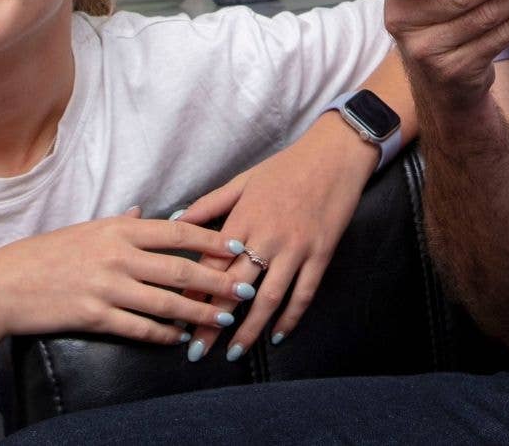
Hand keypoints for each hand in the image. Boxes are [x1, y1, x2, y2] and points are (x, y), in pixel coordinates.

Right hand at [0, 209, 254, 344]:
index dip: (211, 239)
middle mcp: (118, 253)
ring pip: (166, 301)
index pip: (178, 231)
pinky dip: (164, 334)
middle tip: (246, 288)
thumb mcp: (87, 228)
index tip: (237, 247)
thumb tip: (146, 212)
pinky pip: (139, 327)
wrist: (4, 285)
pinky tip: (181, 338)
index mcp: (119, 228)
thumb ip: (122, 222)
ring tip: (223, 319)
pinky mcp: (95, 315)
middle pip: (180, 268)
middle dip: (217, 279)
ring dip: (199, 312)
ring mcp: (107, 285)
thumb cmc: (47, 254)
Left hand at [175, 116, 375, 359]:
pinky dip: (290, 318)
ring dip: (250, 330)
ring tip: (234, 353)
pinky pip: (303, 294)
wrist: (333, 155)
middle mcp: (267, 236)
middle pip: (235, 288)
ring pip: (268, 299)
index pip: (213, 264)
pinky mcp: (320, 254)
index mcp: (244, 218)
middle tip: (198, 351)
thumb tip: (175, 219)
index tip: (180, 319)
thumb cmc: (285, 166)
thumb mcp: (243, 180)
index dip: (195, 294)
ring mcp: (296, 248)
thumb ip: (209, 204)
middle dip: (214, 322)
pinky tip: (278, 335)